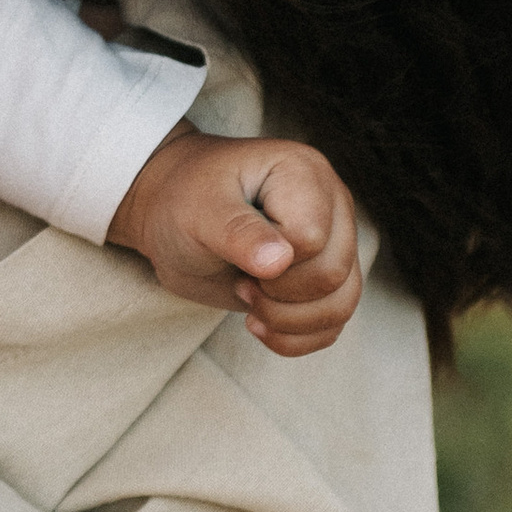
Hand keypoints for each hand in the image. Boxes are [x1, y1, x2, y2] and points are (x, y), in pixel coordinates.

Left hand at [108, 128, 361, 355]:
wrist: (171, 216)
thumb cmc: (182, 200)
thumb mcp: (198, 210)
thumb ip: (237, 233)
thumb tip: (278, 261)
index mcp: (303, 173)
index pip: (310, 239)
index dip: (271, 264)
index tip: (232, 253)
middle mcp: (331, 204)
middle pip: (331, 275)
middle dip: (277, 294)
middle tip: (240, 279)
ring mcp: (334, 241)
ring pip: (341, 303)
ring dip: (287, 321)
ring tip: (249, 299)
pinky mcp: (325, 277)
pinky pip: (332, 323)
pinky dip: (295, 337)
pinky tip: (260, 323)